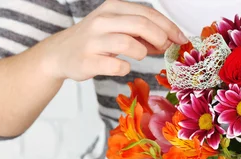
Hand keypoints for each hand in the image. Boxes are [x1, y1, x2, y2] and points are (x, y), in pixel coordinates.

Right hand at [40, 0, 187, 80]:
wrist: (60, 54)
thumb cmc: (93, 40)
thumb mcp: (116, 28)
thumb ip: (141, 32)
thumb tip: (169, 40)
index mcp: (112, 8)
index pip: (147, 13)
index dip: (168, 26)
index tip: (180, 39)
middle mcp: (102, 21)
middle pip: (140, 24)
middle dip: (160, 37)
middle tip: (166, 48)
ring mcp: (93, 41)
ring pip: (128, 43)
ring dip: (142, 52)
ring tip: (140, 55)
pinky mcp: (87, 61)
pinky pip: (116, 66)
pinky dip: (125, 68)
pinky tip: (123, 67)